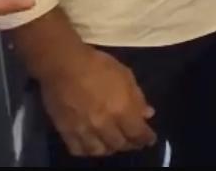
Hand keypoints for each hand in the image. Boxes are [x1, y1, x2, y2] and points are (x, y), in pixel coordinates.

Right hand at [38, 45, 156, 156]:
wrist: (65, 65)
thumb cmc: (99, 65)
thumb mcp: (125, 75)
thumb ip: (137, 98)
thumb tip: (147, 114)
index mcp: (121, 109)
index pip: (138, 133)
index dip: (146, 138)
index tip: (150, 139)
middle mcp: (104, 124)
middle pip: (120, 144)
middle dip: (130, 144)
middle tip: (133, 141)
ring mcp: (84, 130)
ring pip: (100, 151)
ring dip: (110, 148)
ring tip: (113, 143)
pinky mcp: (66, 132)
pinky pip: (79, 150)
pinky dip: (88, 150)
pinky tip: (92, 144)